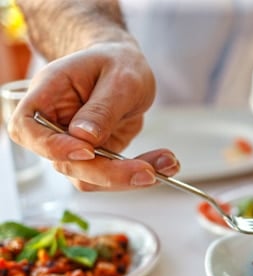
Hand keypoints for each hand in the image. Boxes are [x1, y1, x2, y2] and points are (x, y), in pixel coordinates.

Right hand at [7, 41, 179, 190]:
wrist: (126, 67)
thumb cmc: (117, 62)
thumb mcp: (119, 77)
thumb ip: (102, 108)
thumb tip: (84, 138)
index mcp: (47, 94)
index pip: (26, 128)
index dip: (51, 146)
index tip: (86, 151)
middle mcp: (54, 124)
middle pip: (65, 163)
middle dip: (110, 172)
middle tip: (149, 171)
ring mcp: (73, 145)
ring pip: (89, 178)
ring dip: (129, 178)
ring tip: (168, 162)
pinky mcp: (95, 157)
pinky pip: (111, 176)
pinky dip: (138, 174)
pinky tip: (165, 163)